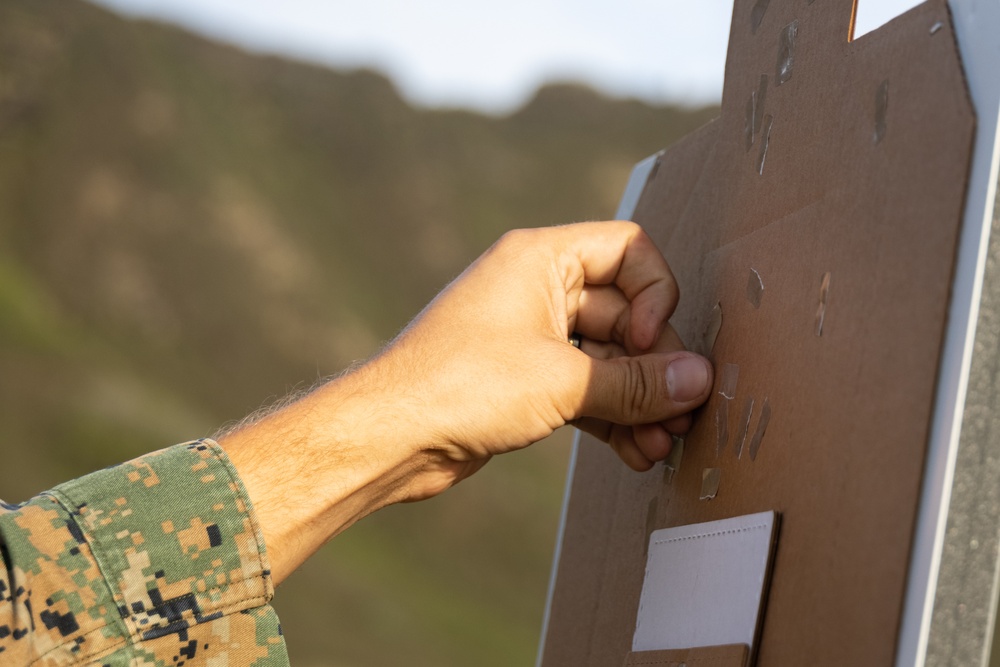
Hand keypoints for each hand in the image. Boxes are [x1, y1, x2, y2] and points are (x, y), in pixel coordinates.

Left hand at [220, 221, 712, 582]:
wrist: (390, 436)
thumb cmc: (462, 386)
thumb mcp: (563, 381)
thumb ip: (638, 383)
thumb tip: (699, 381)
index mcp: (541, 259)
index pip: (628, 251)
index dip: (654, 295)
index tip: (647, 342)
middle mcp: (536, 289)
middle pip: (625, 315)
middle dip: (655, 366)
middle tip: (681, 413)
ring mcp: (529, 337)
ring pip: (606, 360)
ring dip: (638, 401)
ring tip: (664, 444)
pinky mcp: (522, 381)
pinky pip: (583, 390)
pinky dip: (611, 418)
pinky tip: (637, 454)